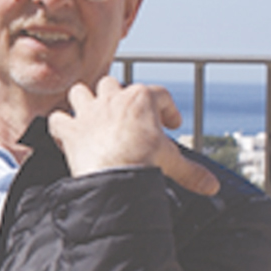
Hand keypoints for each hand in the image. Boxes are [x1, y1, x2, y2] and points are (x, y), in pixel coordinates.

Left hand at [48, 77, 219, 195]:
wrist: (115, 175)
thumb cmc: (145, 162)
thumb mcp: (172, 163)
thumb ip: (192, 172)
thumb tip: (213, 187)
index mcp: (142, 99)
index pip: (159, 95)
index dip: (168, 108)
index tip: (171, 124)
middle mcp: (113, 98)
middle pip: (112, 84)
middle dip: (118, 97)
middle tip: (125, 117)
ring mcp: (88, 111)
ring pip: (81, 91)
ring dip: (84, 101)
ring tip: (92, 116)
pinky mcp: (70, 129)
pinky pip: (56, 119)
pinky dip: (59, 126)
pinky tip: (65, 134)